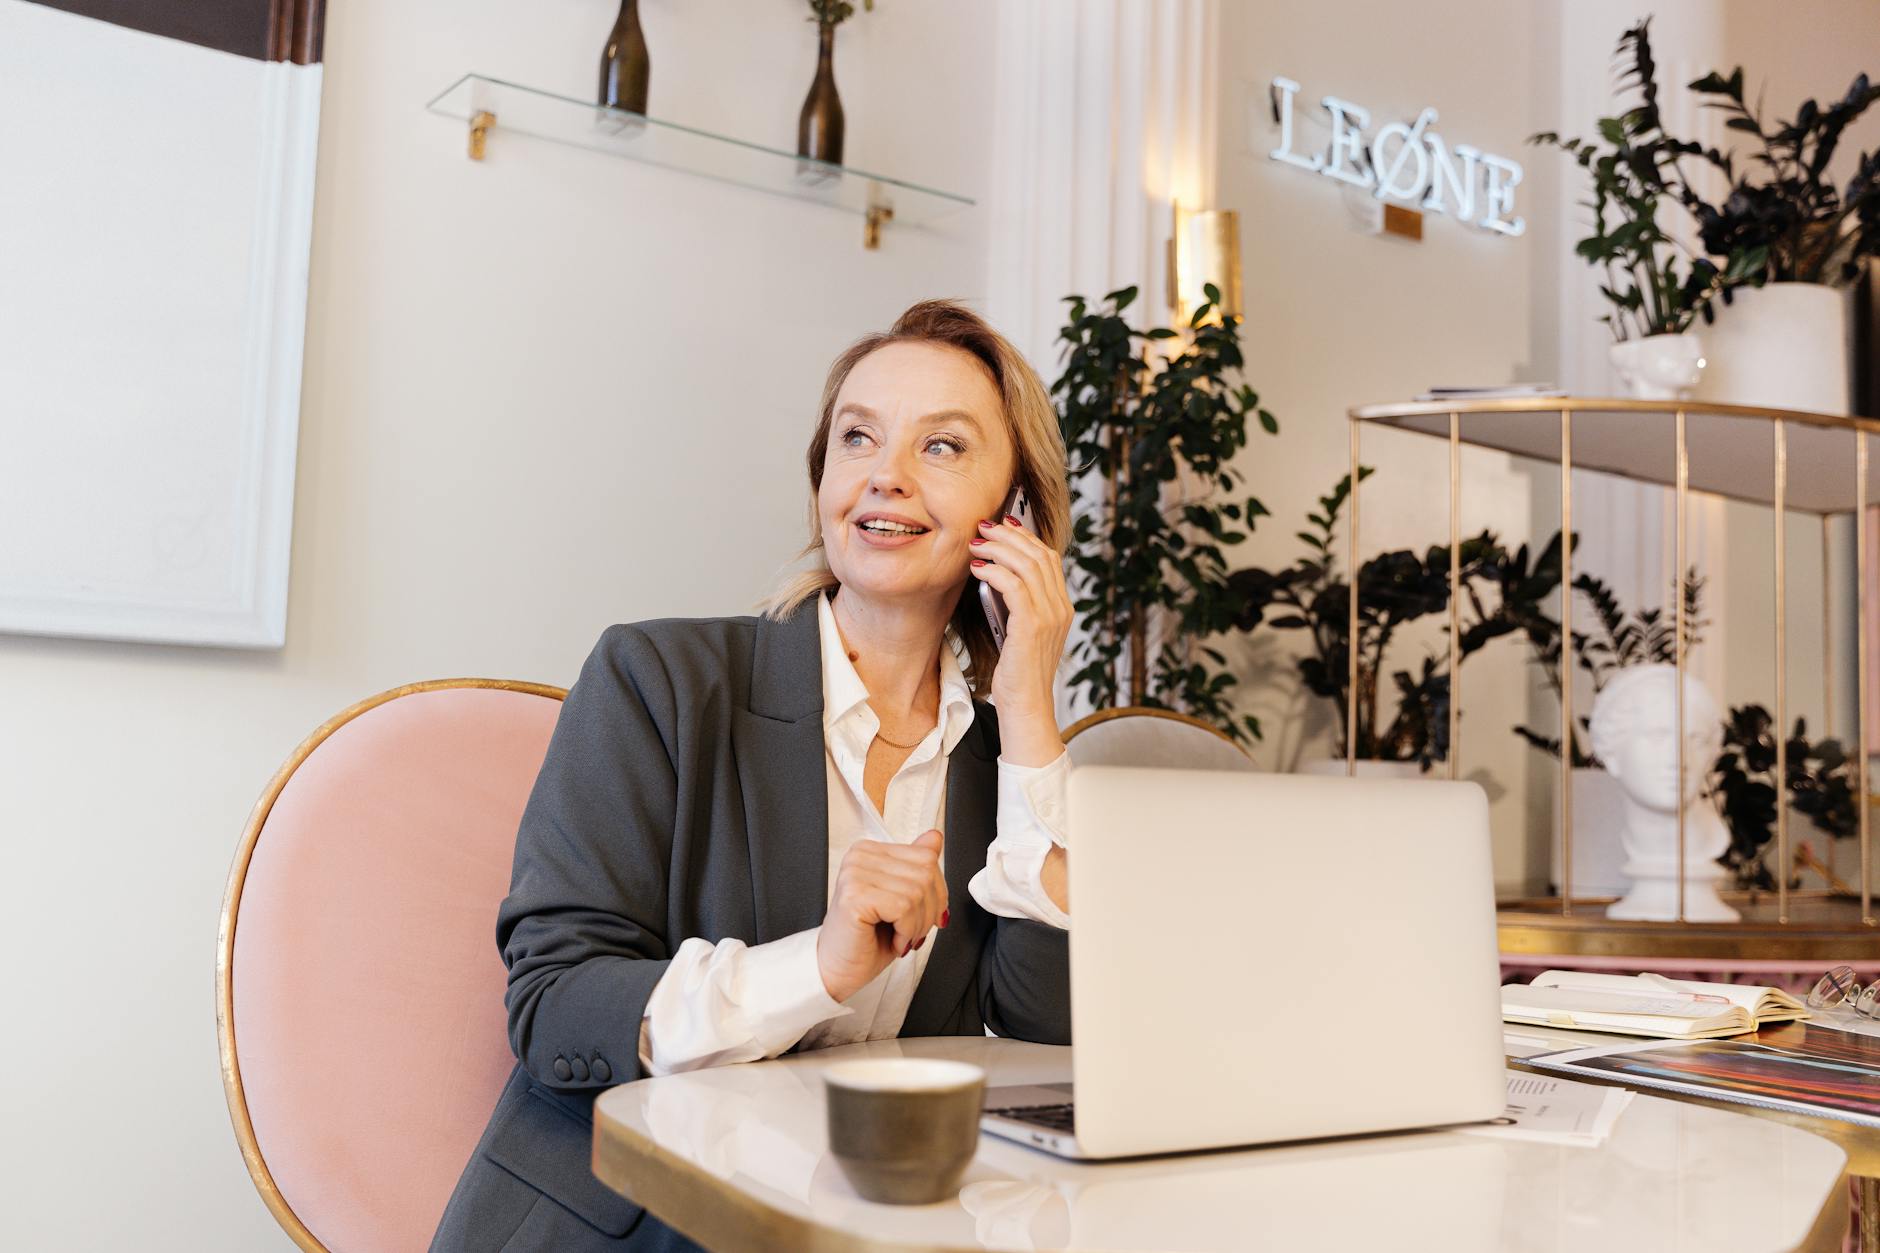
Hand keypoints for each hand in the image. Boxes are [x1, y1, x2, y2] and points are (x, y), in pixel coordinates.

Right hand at [817, 828, 948, 1002]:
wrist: (838, 969)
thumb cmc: (867, 938)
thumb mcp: (902, 898)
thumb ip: (916, 866)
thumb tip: (934, 837)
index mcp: (870, 851)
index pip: (926, 856)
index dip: (937, 892)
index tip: (925, 914)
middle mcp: (860, 856)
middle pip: (926, 873)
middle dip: (930, 911)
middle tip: (913, 931)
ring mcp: (855, 874)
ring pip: (917, 892)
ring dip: (917, 925)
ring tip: (901, 937)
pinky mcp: (855, 896)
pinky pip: (903, 907)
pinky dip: (907, 931)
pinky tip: (894, 940)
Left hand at [969, 514, 1072, 765]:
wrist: (1025, 707)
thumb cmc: (1017, 673)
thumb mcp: (1019, 631)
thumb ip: (1016, 604)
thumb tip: (994, 573)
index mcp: (1062, 607)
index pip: (1049, 558)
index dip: (1025, 537)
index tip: (1001, 526)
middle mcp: (1061, 607)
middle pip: (1039, 554)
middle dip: (1009, 535)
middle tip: (982, 528)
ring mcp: (1049, 616)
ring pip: (1027, 564)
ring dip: (998, 549)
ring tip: (975, 544)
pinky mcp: (1032, 626)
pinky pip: (1013, 585)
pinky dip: (993, 571)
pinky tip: (976, 569)